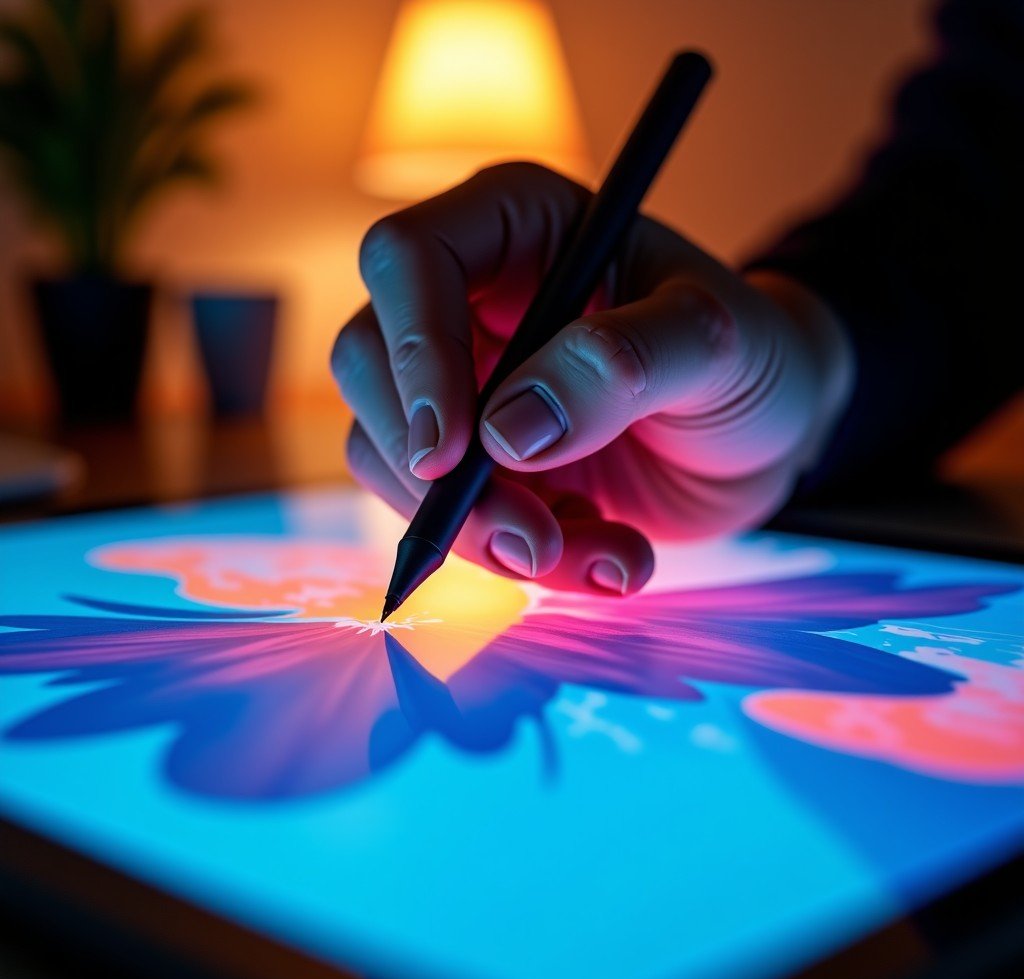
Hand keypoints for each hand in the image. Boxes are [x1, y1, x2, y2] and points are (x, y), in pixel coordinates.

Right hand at [332, 163, 851, 594]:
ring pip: (395, 457)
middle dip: (437, 475)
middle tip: (529, 540)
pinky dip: (515, 558)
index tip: (453, 453)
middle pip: (370, 366)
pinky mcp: (474, 461)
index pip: (408, 259)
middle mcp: (469, 299)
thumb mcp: (715, 344)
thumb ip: (623, 364)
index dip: (413, 354)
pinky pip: (445, 515)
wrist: (766, 436)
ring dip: (484, 533)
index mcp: (516, 226)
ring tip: (604, 560)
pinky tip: (602, 559)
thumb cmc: (750, 360)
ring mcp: (464, 384)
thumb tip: (506, 431)